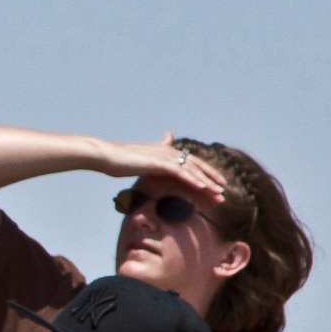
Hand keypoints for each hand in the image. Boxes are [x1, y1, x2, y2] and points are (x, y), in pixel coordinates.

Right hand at [90, 132, 229, 202]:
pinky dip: (193, 179)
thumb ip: (157, 150)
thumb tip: (167, 138)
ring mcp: (165, 156)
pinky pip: (180, 172)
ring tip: (219, 193)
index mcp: (167, 152)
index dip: (205, 173)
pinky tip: (202, 188)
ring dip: (207, 182)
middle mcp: (169, 151)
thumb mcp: (142, 156)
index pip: (192, 163)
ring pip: (192, 170)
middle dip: (211, 179)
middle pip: (196, 166)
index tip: (217, 185)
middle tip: (223, 192)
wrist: (107, 156)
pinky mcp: (158, 162)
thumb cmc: (121, 160)